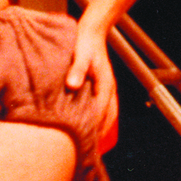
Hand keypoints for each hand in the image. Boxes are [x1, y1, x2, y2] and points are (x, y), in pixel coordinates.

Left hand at [66, 25, 117, 139]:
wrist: (92, 30)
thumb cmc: (86, 42)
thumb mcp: (81, 55)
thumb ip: (77, 70)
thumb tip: (72, 85)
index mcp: (105, 86)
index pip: (102, 115)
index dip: (94, 129)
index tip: (84, 144)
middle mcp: (108, 90)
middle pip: (107, 118)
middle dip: (98, 134)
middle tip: (85, 150)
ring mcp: (105, 88)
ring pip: (107, 114)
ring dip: (99, 127)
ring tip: (87, 142)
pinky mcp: (100, 86)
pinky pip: (102, 107)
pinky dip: (97, 118)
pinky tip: (85, 123)